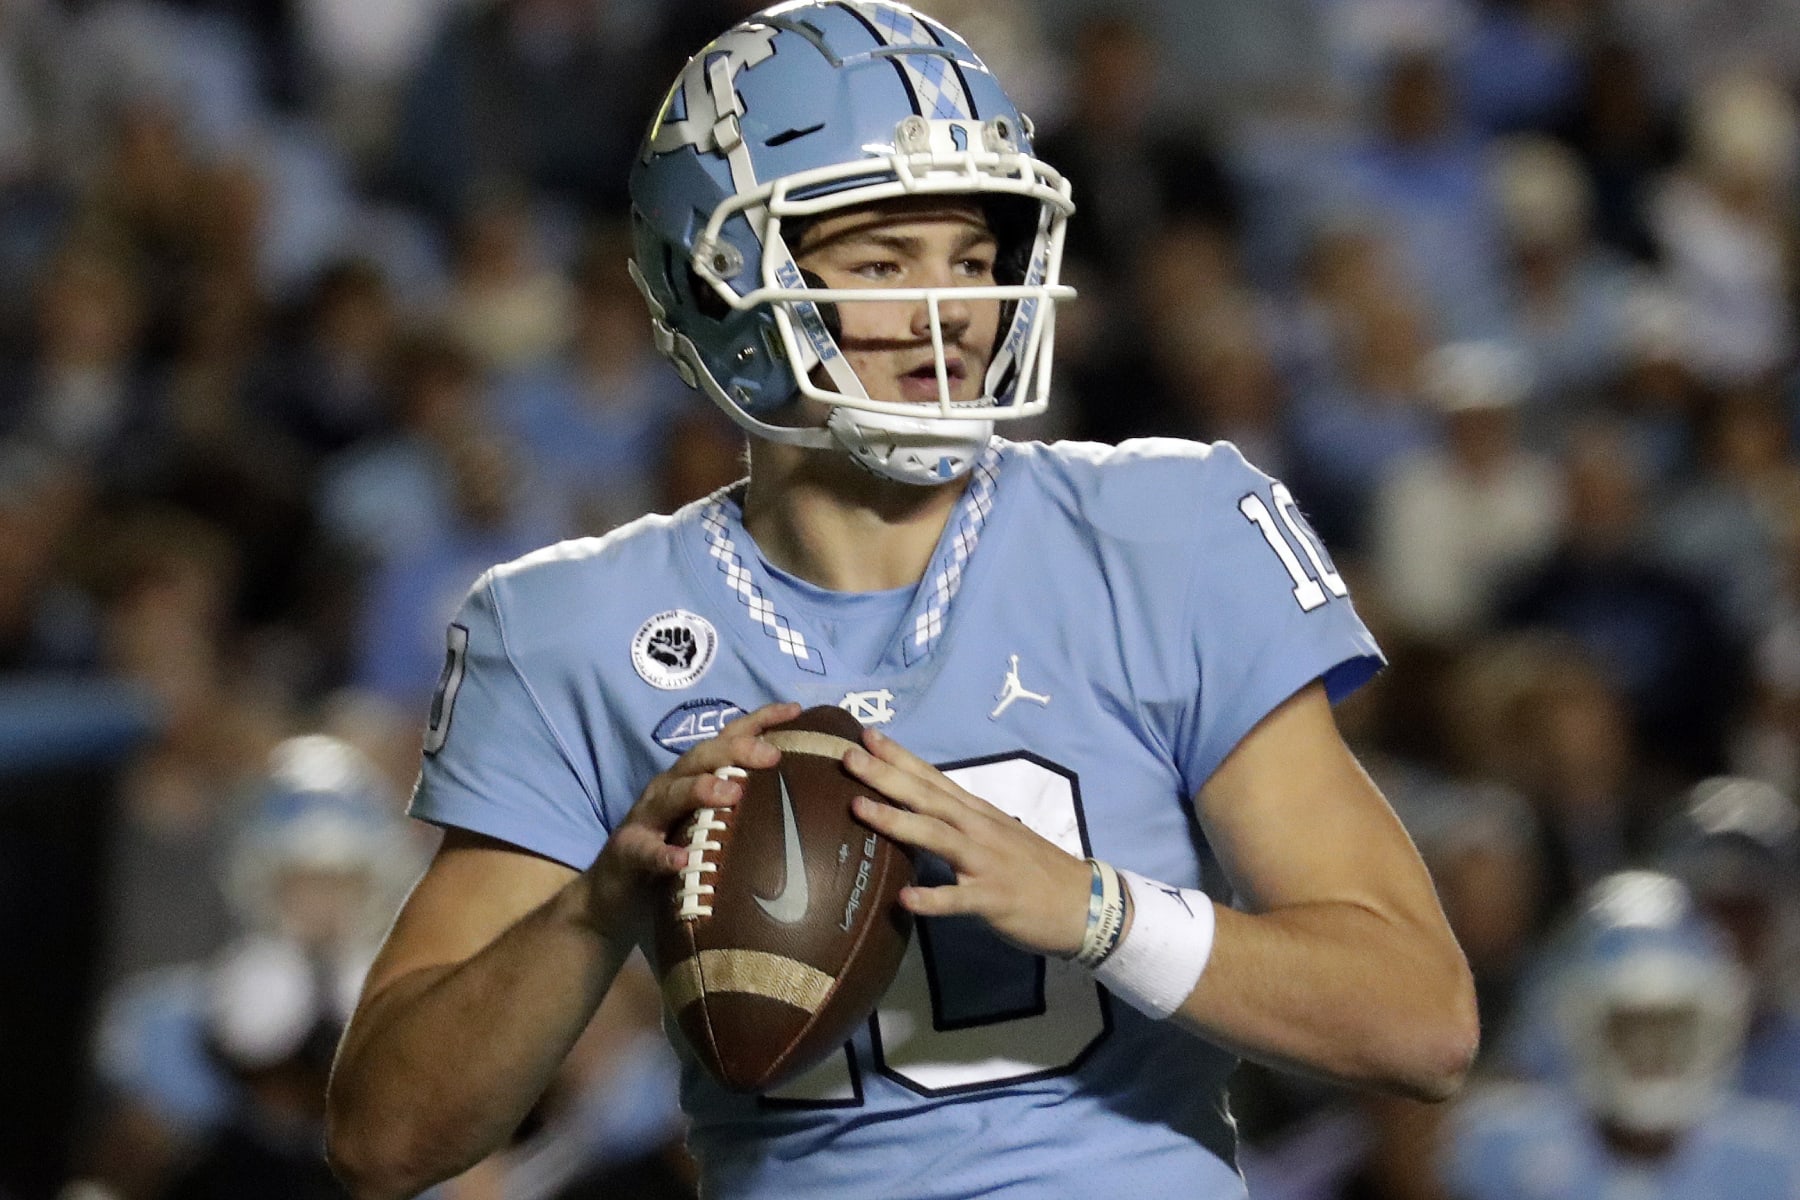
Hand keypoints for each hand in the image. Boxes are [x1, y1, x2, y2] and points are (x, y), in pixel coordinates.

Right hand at [582, 701, 801, 939]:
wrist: (613, 892)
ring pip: (671, 794)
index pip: (727, 739)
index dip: (759, 721)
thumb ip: (743, 806)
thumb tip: (803, 797)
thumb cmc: (674, 851)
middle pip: (700, 758)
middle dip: (735, 751)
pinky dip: (663, 854)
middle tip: (771, 755)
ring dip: (701, 790)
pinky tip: (681, 859)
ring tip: (731, 793)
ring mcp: (645, 818)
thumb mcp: (708, 822)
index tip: (795, 710)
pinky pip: (645, 850)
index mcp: (692, 776)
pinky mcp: (628, 852)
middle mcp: (669, 787)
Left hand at [843, 728, 1090, 958]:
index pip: (932, 778)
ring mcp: (986, 862)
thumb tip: (917, 812)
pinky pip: (959, 898)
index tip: (865, 735)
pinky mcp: (993, 898)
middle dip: (886, 776)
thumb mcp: (996, 835)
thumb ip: (958, 823)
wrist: (1084, 902)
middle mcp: (979, 829)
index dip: (899, 756)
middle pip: (927, 798)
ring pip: (937, 836)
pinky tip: (904, 899)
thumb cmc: (1034, 869)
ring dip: (897, 821)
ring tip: (859, 808)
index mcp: (977, 813)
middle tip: (848, 757)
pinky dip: (932, 898)